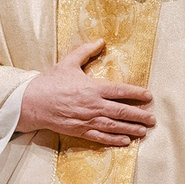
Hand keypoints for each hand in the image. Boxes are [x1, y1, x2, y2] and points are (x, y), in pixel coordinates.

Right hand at [18, 39, 154, 147]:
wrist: (32, 102)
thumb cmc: (50, 82)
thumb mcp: (68, 62)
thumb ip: (85, 51)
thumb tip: (100, 41)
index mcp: (92, 88)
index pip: (120, 91)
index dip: (136, 93)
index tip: (149, 96)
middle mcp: (93, 105)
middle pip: (122, 111)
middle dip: (139, 115)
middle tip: (152, 118)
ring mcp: (87, 120)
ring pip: (114, 126)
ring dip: (131, 129)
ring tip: (144, 131)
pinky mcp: (80, 131)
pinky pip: (101, 137)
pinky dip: (114, 140)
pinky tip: (125, 142)